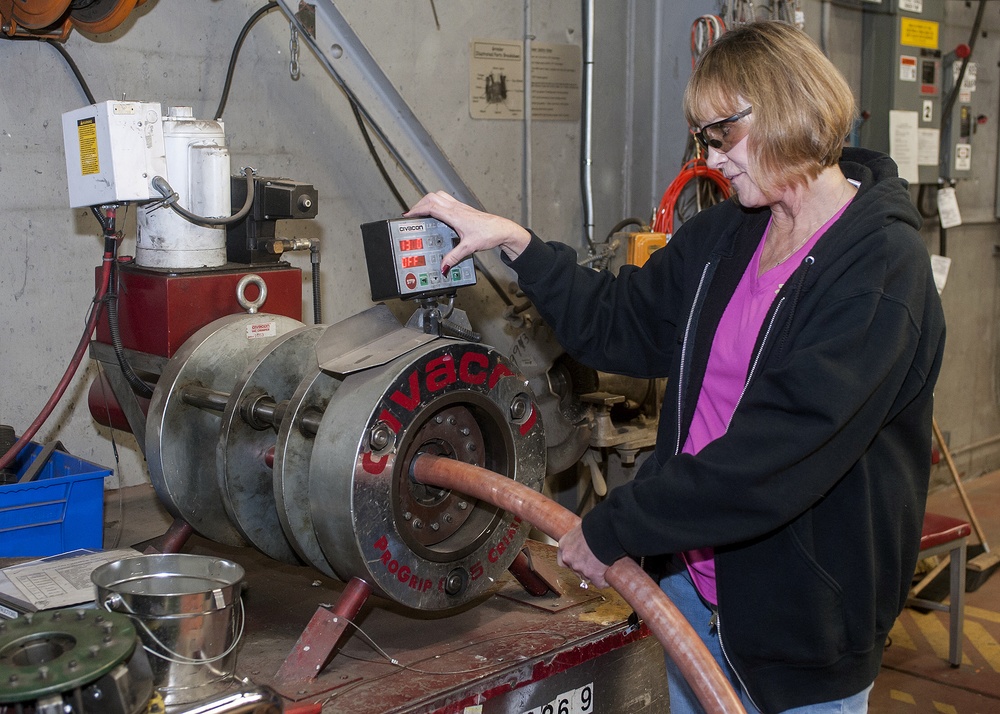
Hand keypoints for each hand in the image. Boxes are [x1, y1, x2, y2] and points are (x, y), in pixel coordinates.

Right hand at [405, 191, 530, 270]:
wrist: (502, 229)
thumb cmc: (489, 233)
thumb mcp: (469, 248)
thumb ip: (454, 257)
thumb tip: (444, 266)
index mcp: (454, 215)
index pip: (431, 207)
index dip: (417, 209)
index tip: (408, 215)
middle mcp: (456, 208)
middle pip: (432, 197)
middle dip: (419, 203)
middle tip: (413, 213)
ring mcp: (460, 206)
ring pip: (439, 196)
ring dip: (428, 201)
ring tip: (422, 211)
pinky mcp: (463, 208)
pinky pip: (446, 200)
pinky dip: (437, 204)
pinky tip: (437, 213)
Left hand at [557, 524, 610, 588]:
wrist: (605, 531)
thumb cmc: (595, 526)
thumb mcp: (581, 529)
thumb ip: (580, 538)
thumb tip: (585, 538)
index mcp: (564, 545)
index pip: (562, 560)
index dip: (571, 561)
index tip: (577, 561)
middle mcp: (569, 558)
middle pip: (574, 569)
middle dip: (583, 568)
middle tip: (593, 563)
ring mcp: (580, 568)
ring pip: (586, 577)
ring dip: (594, 574)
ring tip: (603, 567)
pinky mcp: (593, 575)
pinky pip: (599, 583)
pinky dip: (604, 581)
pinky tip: (608, 576)